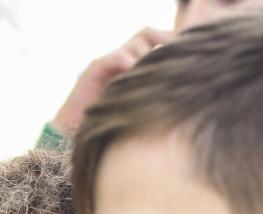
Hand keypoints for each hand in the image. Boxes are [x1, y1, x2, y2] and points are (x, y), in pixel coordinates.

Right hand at [51, 27, 173, 134]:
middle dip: (165, 39)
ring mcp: (108, 62)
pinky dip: (129, 63)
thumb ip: (154, 92)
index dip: (172, 42)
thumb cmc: (107, 123)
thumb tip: (183, 91)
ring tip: (151, 76)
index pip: (156, 40)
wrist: (73, 131)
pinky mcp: (95, 69)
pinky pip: (117, 57)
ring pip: (136, 43)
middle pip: (147, 34)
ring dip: (147, 57)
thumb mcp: (137, 105)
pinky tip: (135, 75)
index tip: (190, 53)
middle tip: (178, 52)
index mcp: (132, 65)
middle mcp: (121, 59)